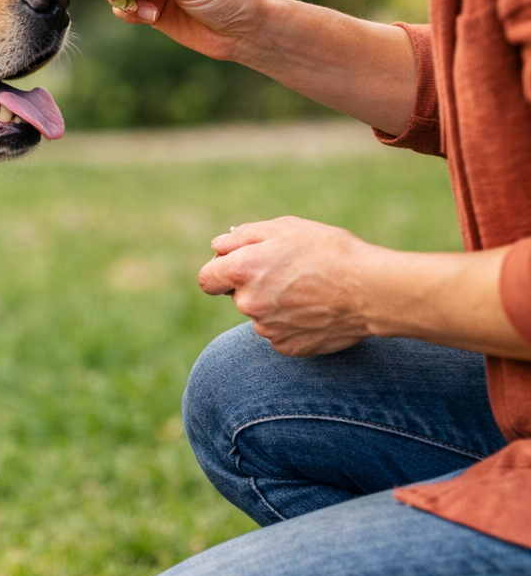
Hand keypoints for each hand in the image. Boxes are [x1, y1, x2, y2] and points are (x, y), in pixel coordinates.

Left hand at [198, 217, 378, 355]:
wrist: (370, 291)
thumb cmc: (329, 252)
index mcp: (242, 271)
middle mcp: (248, 304)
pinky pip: (279, 332)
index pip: (207, 279)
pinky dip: (291, 322)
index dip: (219, 271)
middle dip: (254, 285)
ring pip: (259, 315)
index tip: (235, 268)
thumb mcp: (285, 229)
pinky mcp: (285, 346)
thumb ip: (243, 237)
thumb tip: (217, 246)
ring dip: (274, 304)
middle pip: (237, 296)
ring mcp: (265, 329)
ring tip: (308, 291)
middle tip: (288, 273)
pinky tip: (315, 309)